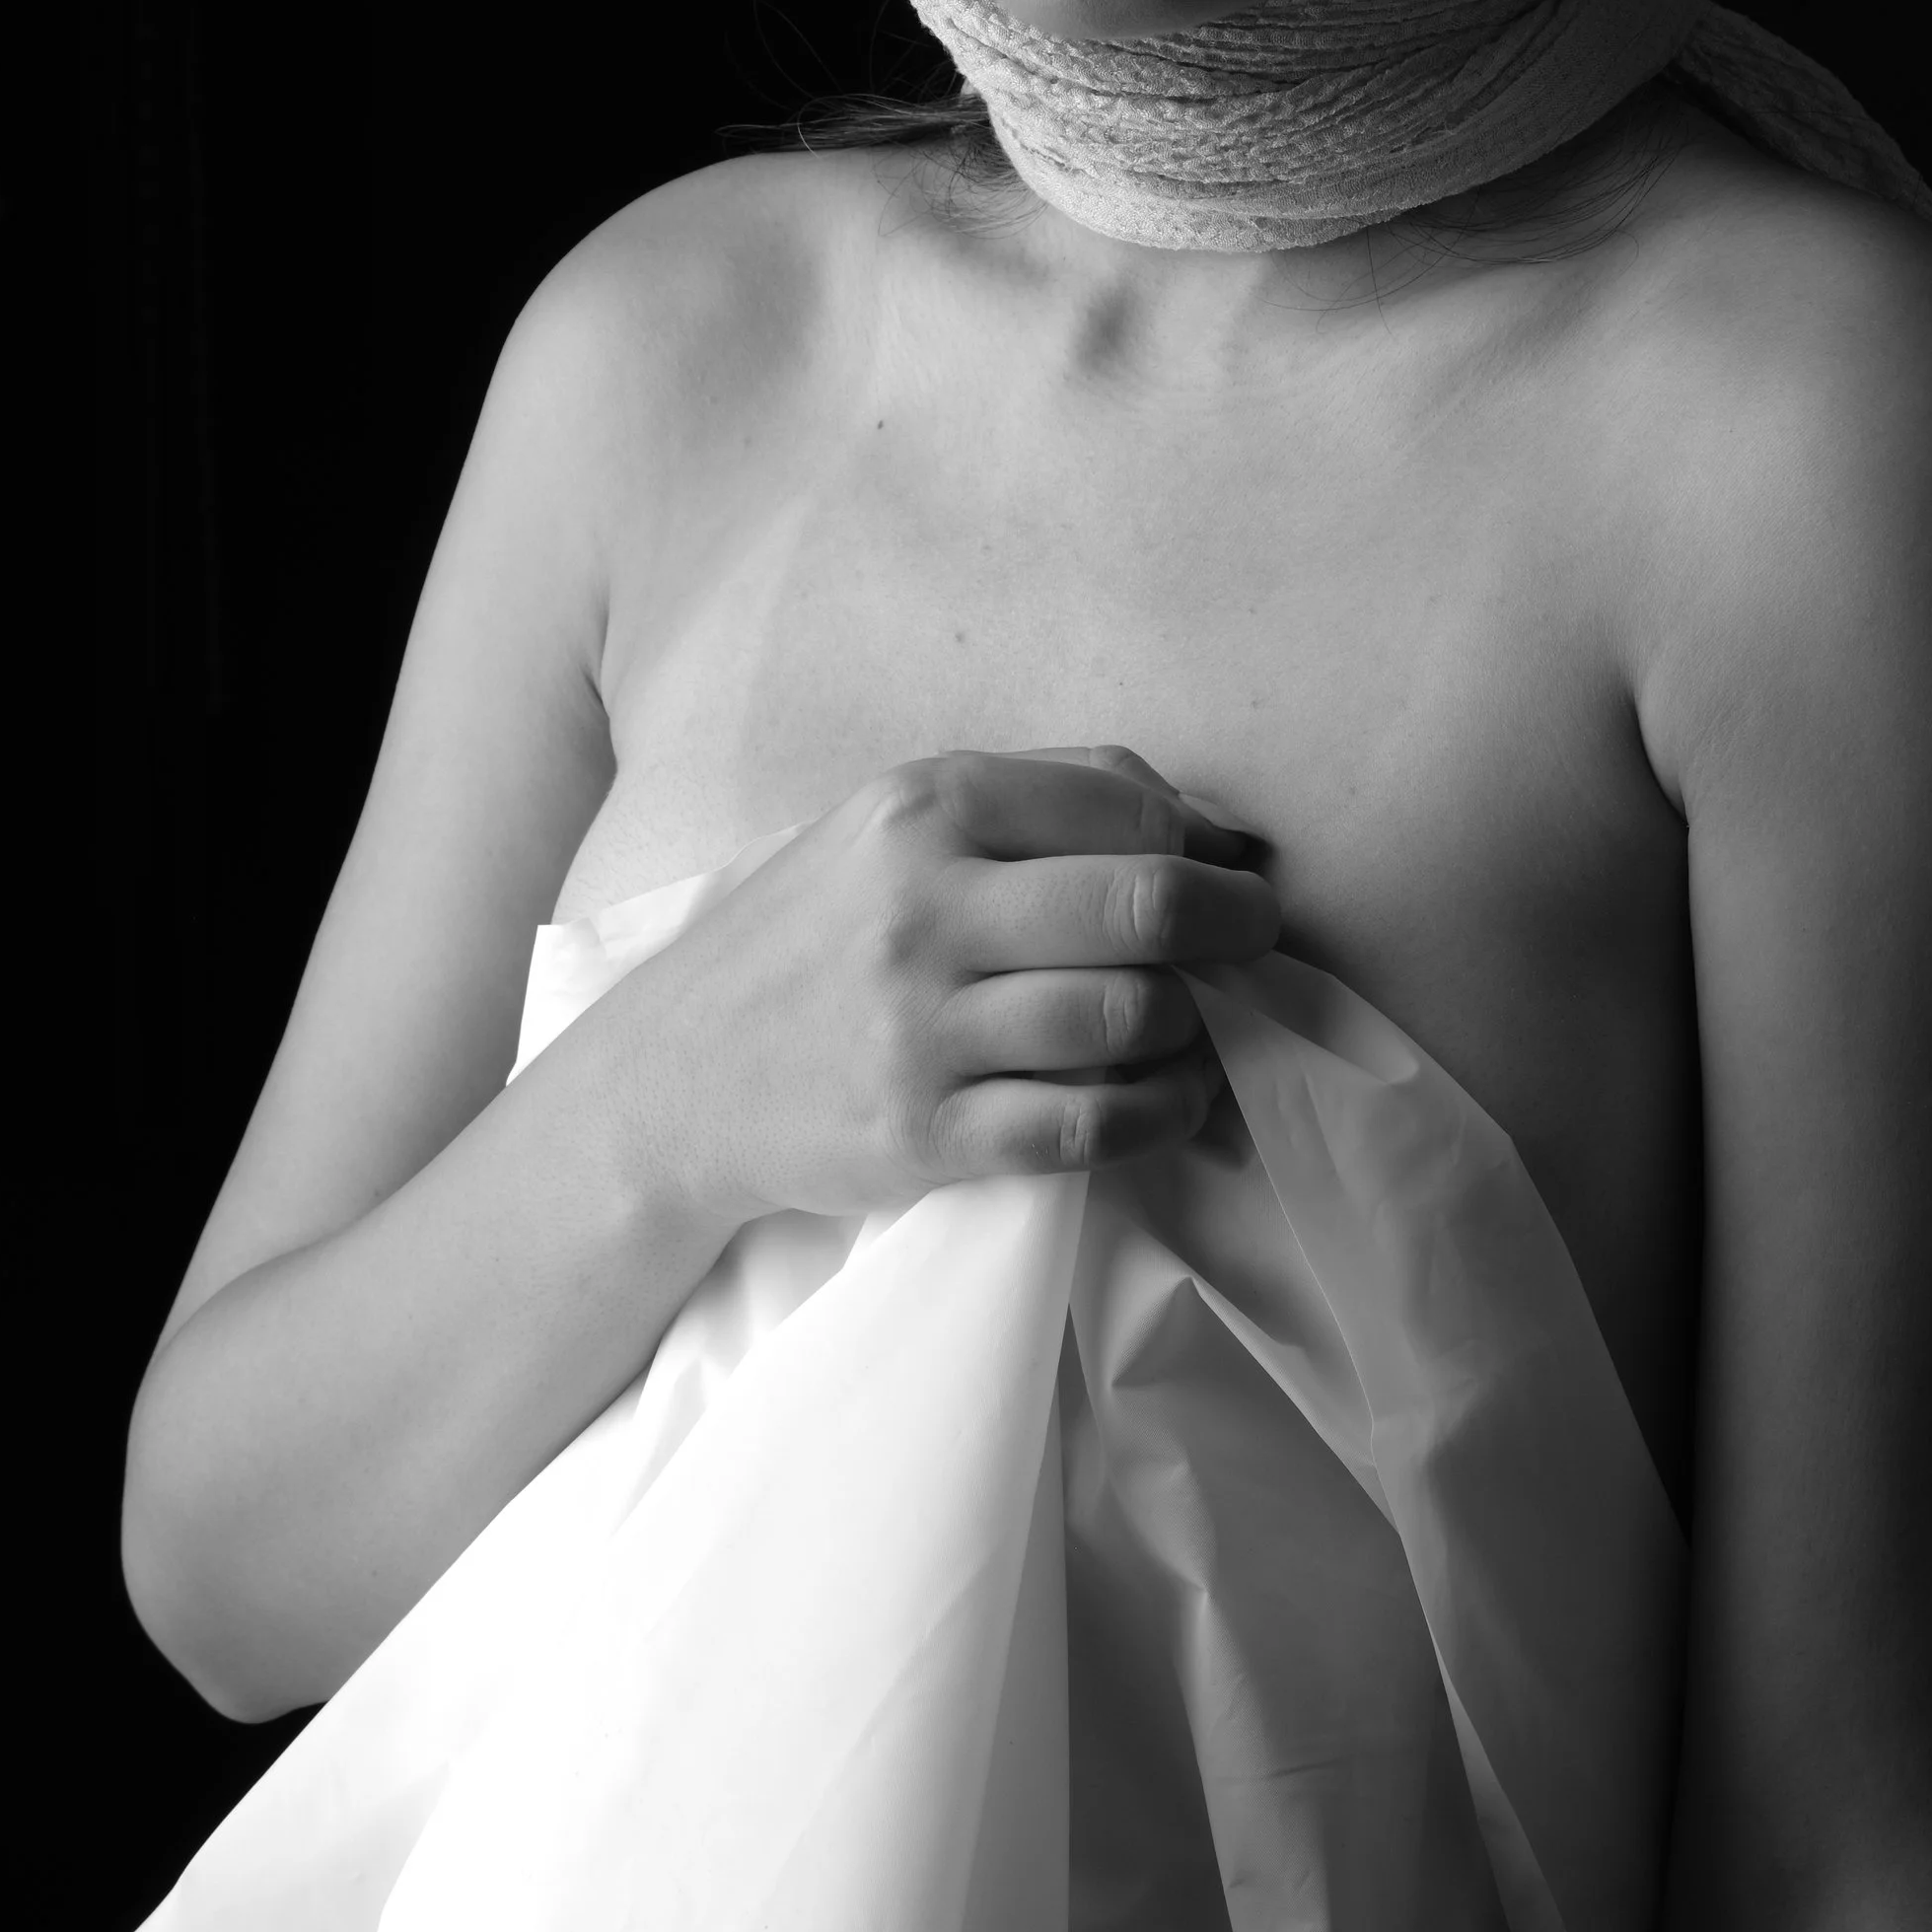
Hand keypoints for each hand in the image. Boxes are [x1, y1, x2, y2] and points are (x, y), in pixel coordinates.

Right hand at [608, 745, 1278, 1223]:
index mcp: (925, 805)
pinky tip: (1174, 1098)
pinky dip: (1161, 1113)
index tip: (1235, 874)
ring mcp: (921, 1027)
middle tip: (1254, 944)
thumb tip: (1210, 824)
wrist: (676, 1078)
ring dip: (1198, 1027)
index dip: (1210, 847)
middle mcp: (923, 906)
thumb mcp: (897, 823)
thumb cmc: (818, 935)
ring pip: (1130, 1016)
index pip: (1126, 809)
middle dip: (1236, 926)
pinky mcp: (925, 1135)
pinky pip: (1090, 1126)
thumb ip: (1044, 796)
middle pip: (1147, 904)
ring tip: (1204, 1027)